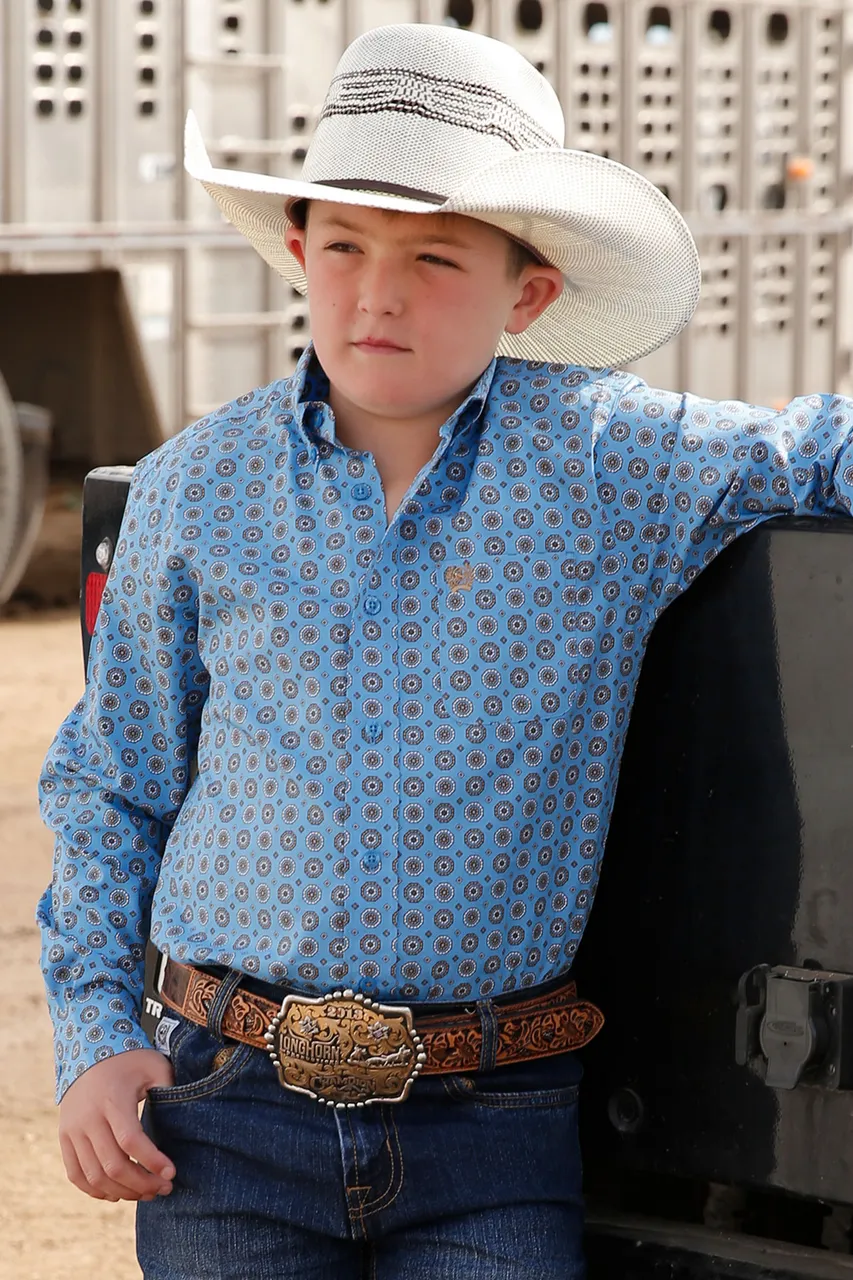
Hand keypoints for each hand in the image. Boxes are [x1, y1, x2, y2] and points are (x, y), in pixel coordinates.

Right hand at [58, 1048, 176, 1201]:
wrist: (88, 1052)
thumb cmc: (130, 1061)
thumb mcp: (154, 1066)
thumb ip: (169, 1089)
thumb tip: (188, 1118)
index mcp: (112, 1099)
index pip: (131, 1140)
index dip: (152, 1161)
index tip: (171, 1173)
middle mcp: (88, 1118)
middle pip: (113, 1165)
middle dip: (141, 1183)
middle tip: (163, 1188)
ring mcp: (72, 1130)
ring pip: (94, 1176)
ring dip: (122, 1192)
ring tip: (146, 1193)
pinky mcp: (64, 1138)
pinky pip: (76, 1175)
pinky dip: (95, 1190)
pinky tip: (118, 1193)